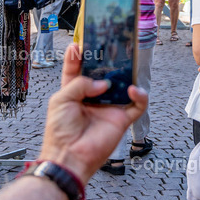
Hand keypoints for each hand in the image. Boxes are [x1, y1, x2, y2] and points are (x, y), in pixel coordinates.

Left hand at [37, 44, 147, 183]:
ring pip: (123, 85)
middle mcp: (93, 97)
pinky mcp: (122, 119)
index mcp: (75, 92)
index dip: (79, 56)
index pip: (78, 69)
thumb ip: (80, 83)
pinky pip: (137, 105)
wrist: (69, 156)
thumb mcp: (61, 100)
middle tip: (112, 46)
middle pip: (104, 74)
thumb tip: (103, 83)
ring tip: (127, 63)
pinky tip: (132, 90)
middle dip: (108, 60)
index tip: (81, 43)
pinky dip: (140, 96)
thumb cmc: (60, 129)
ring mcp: (109, 107)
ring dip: (126, 74)